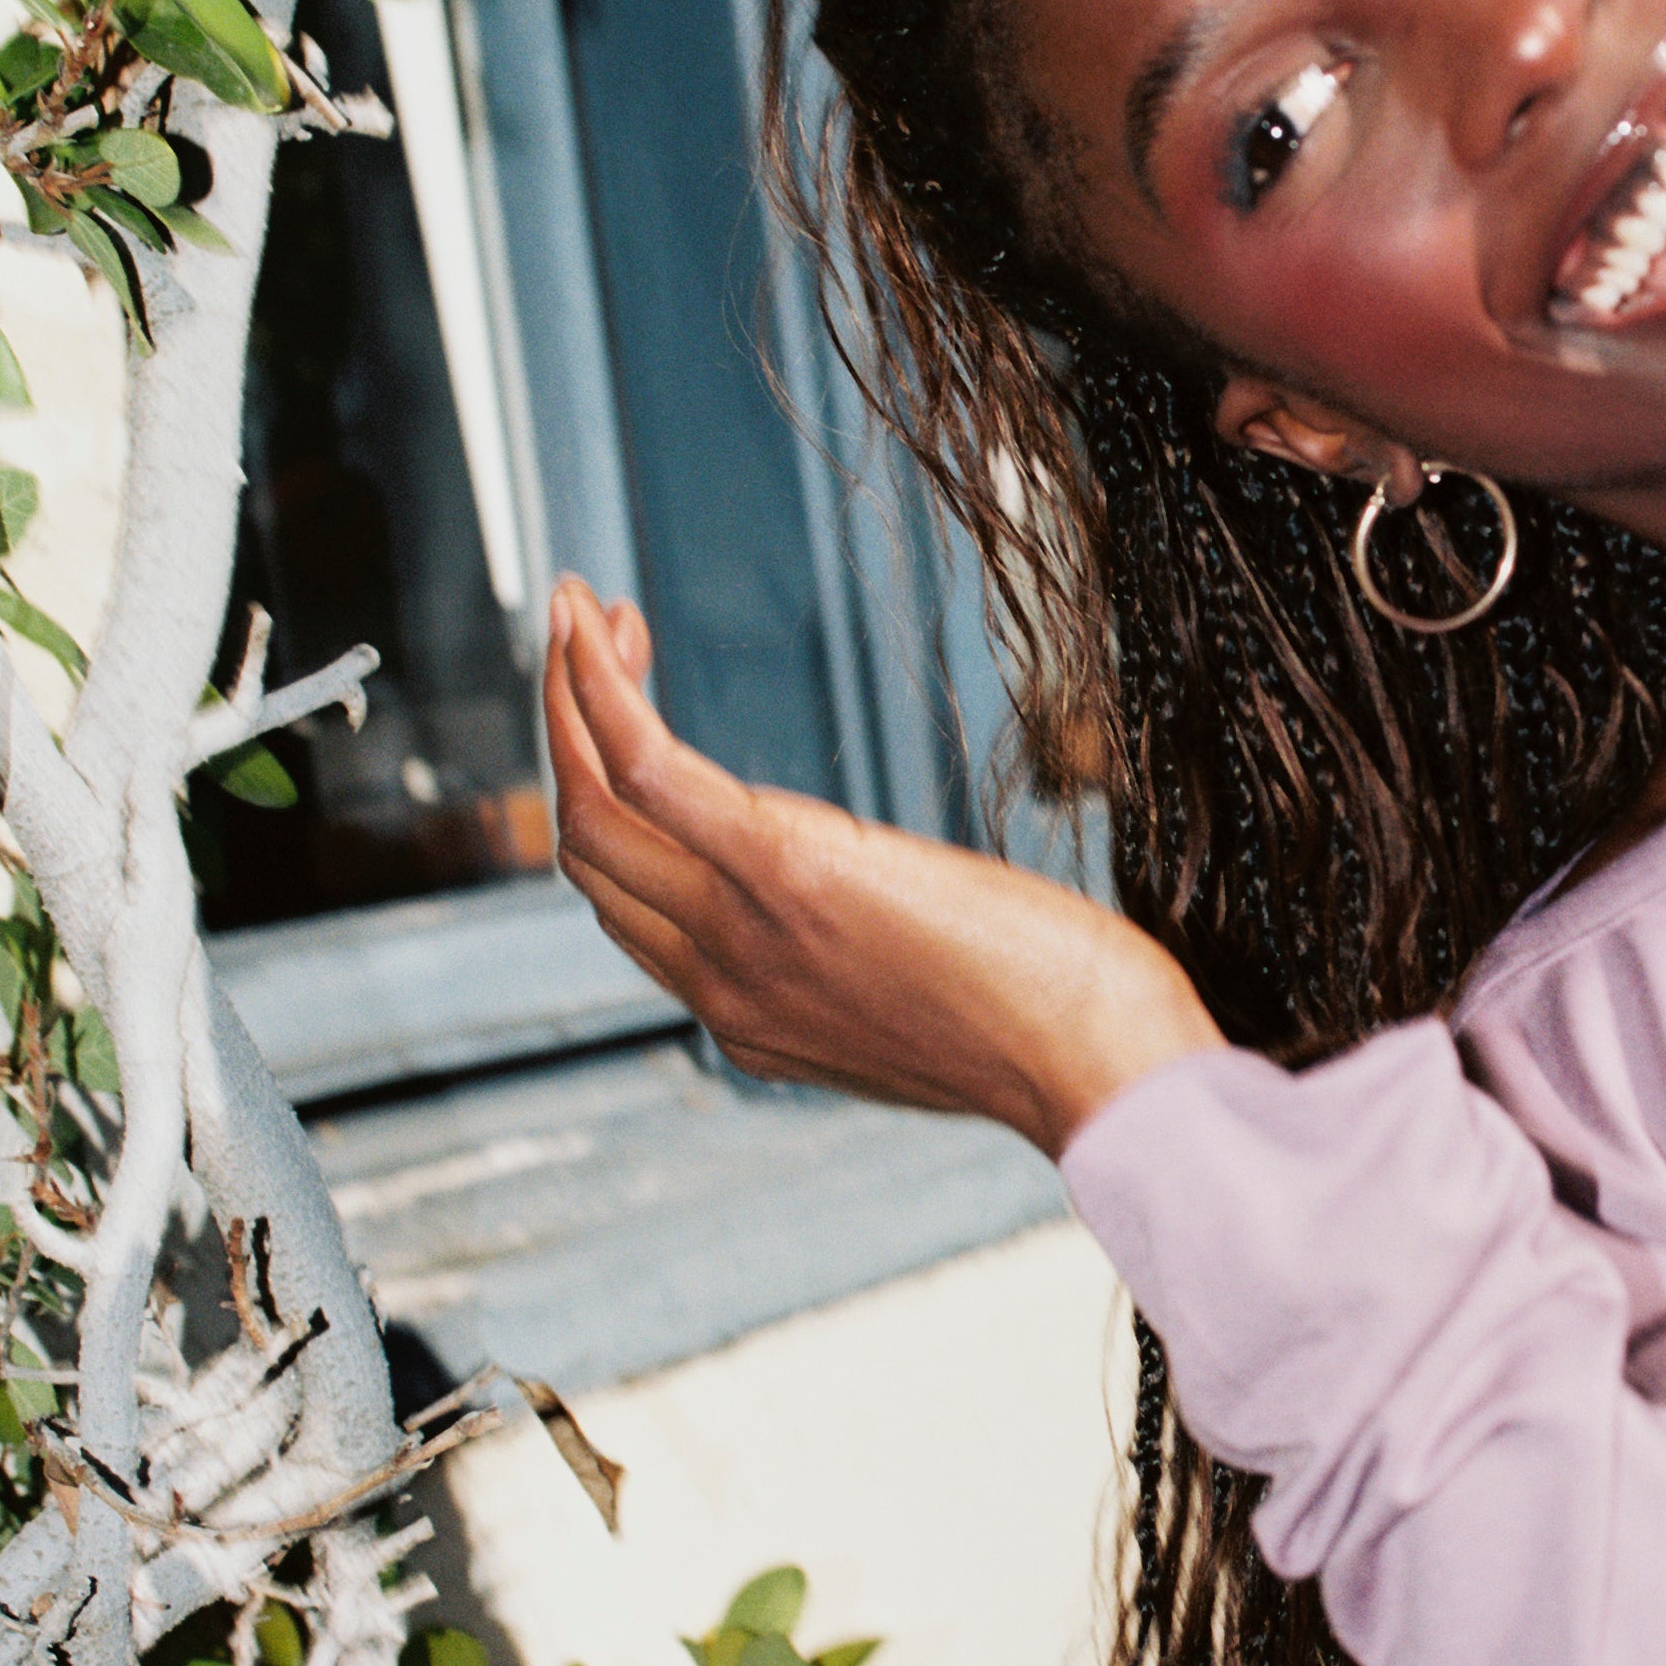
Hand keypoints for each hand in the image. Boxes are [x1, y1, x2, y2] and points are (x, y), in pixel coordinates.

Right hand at [542, 575, 1221, 1153]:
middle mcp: (721, 981)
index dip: (615, 810)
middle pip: (595, 852)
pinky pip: (648, 770)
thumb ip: (861, 969)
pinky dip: (601, 692)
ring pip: (598, 805)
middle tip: (596, 639)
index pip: (635, 911)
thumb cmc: (1054, 1022)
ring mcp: (740, 929)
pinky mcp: (780, 866)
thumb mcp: (924, 1007)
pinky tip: (590, 626)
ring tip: (579, 608)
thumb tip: (866, 917)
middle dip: (576, 737)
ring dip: (572, 695)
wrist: (1092, 1058)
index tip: (633, 728)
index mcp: (752, 1017)